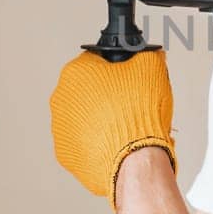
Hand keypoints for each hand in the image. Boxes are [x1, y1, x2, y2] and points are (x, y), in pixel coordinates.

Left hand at [49, 48, 175, 208]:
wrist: (136, 158)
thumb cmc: (139, 115)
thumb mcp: (151, 68)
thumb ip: (145, 55)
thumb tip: (148, 55)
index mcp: (76, 72)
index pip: (96, 61)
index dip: (117, 70)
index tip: (129, 79)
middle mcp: (61, 99)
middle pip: (87, 91)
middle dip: (107, 96)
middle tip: (130, 104)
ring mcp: (61, 129)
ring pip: (83, 118)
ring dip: (100, 121)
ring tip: (124, 127)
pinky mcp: (66, 154)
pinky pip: (82, 143)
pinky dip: (96, 143)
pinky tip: (115, 144)